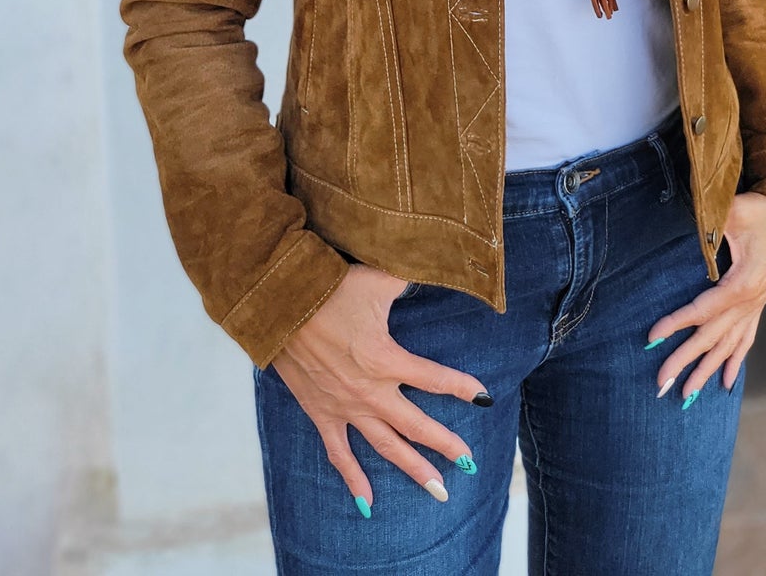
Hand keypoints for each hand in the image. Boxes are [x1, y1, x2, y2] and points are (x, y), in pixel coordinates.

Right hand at [269, 263, 489, 512]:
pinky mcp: (322, 414)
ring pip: (387, 447)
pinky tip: (368, 503)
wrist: (281, 306)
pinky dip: (353, 480)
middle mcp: (371, 391)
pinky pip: (340, 454)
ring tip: (439, 492)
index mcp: (388, 359)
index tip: (484, 397)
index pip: (435, 379)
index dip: (461, 388)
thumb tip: (433, 260)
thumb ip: (408, 275)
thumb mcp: (376, 279)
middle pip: (416, 425)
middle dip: (446, 445)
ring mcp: (346, 407)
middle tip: (469, 463)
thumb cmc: (330, 288)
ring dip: (414, 469)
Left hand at [645, 192, 765, 398]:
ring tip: (687, 395)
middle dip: (684, 361)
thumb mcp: (737, 211)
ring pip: (727, 346)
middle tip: (660, 384)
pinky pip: (745, 340)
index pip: (703, 310)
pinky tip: (727, 383)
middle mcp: (750, 303)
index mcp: (743, 285)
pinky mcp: (758, 305)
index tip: (651, 338)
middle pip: (711, 338)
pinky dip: (735, 362)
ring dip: (706, 371)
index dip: (676, 323)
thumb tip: (691, 223)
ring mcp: (755, 307)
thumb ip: (713, 220)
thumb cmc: (764, 212)